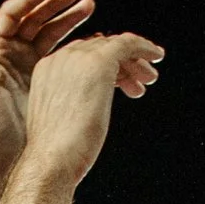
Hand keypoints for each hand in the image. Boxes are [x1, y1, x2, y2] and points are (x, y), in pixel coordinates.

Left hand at [0, 0, 96, 166]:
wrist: (6, 159)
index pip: (15, 14)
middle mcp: (14, 55)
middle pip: (36, 20)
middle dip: (57, 5)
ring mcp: (30, 66)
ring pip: (51, 34)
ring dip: (70, 20)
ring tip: (90, 7)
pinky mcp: (45, 81)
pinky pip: (62, 54)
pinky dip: (76, 44)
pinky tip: (92, 40)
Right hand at [23, 31, 163, 181]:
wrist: (52, 160)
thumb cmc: (57, 153)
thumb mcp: (62, 120)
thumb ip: (73, 103)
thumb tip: (91, 106)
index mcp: (47, 71)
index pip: (81, 56)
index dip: (105, 67)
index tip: (121, 83)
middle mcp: (60, 58)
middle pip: (98, 48)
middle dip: (122, 63)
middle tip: (141, 80)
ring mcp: (78, 58)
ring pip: (114, 46)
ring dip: (134, 61)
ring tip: (149, 79)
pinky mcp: (99, 61)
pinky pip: (127, 43)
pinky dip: (144, 47)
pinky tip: (157, 56)